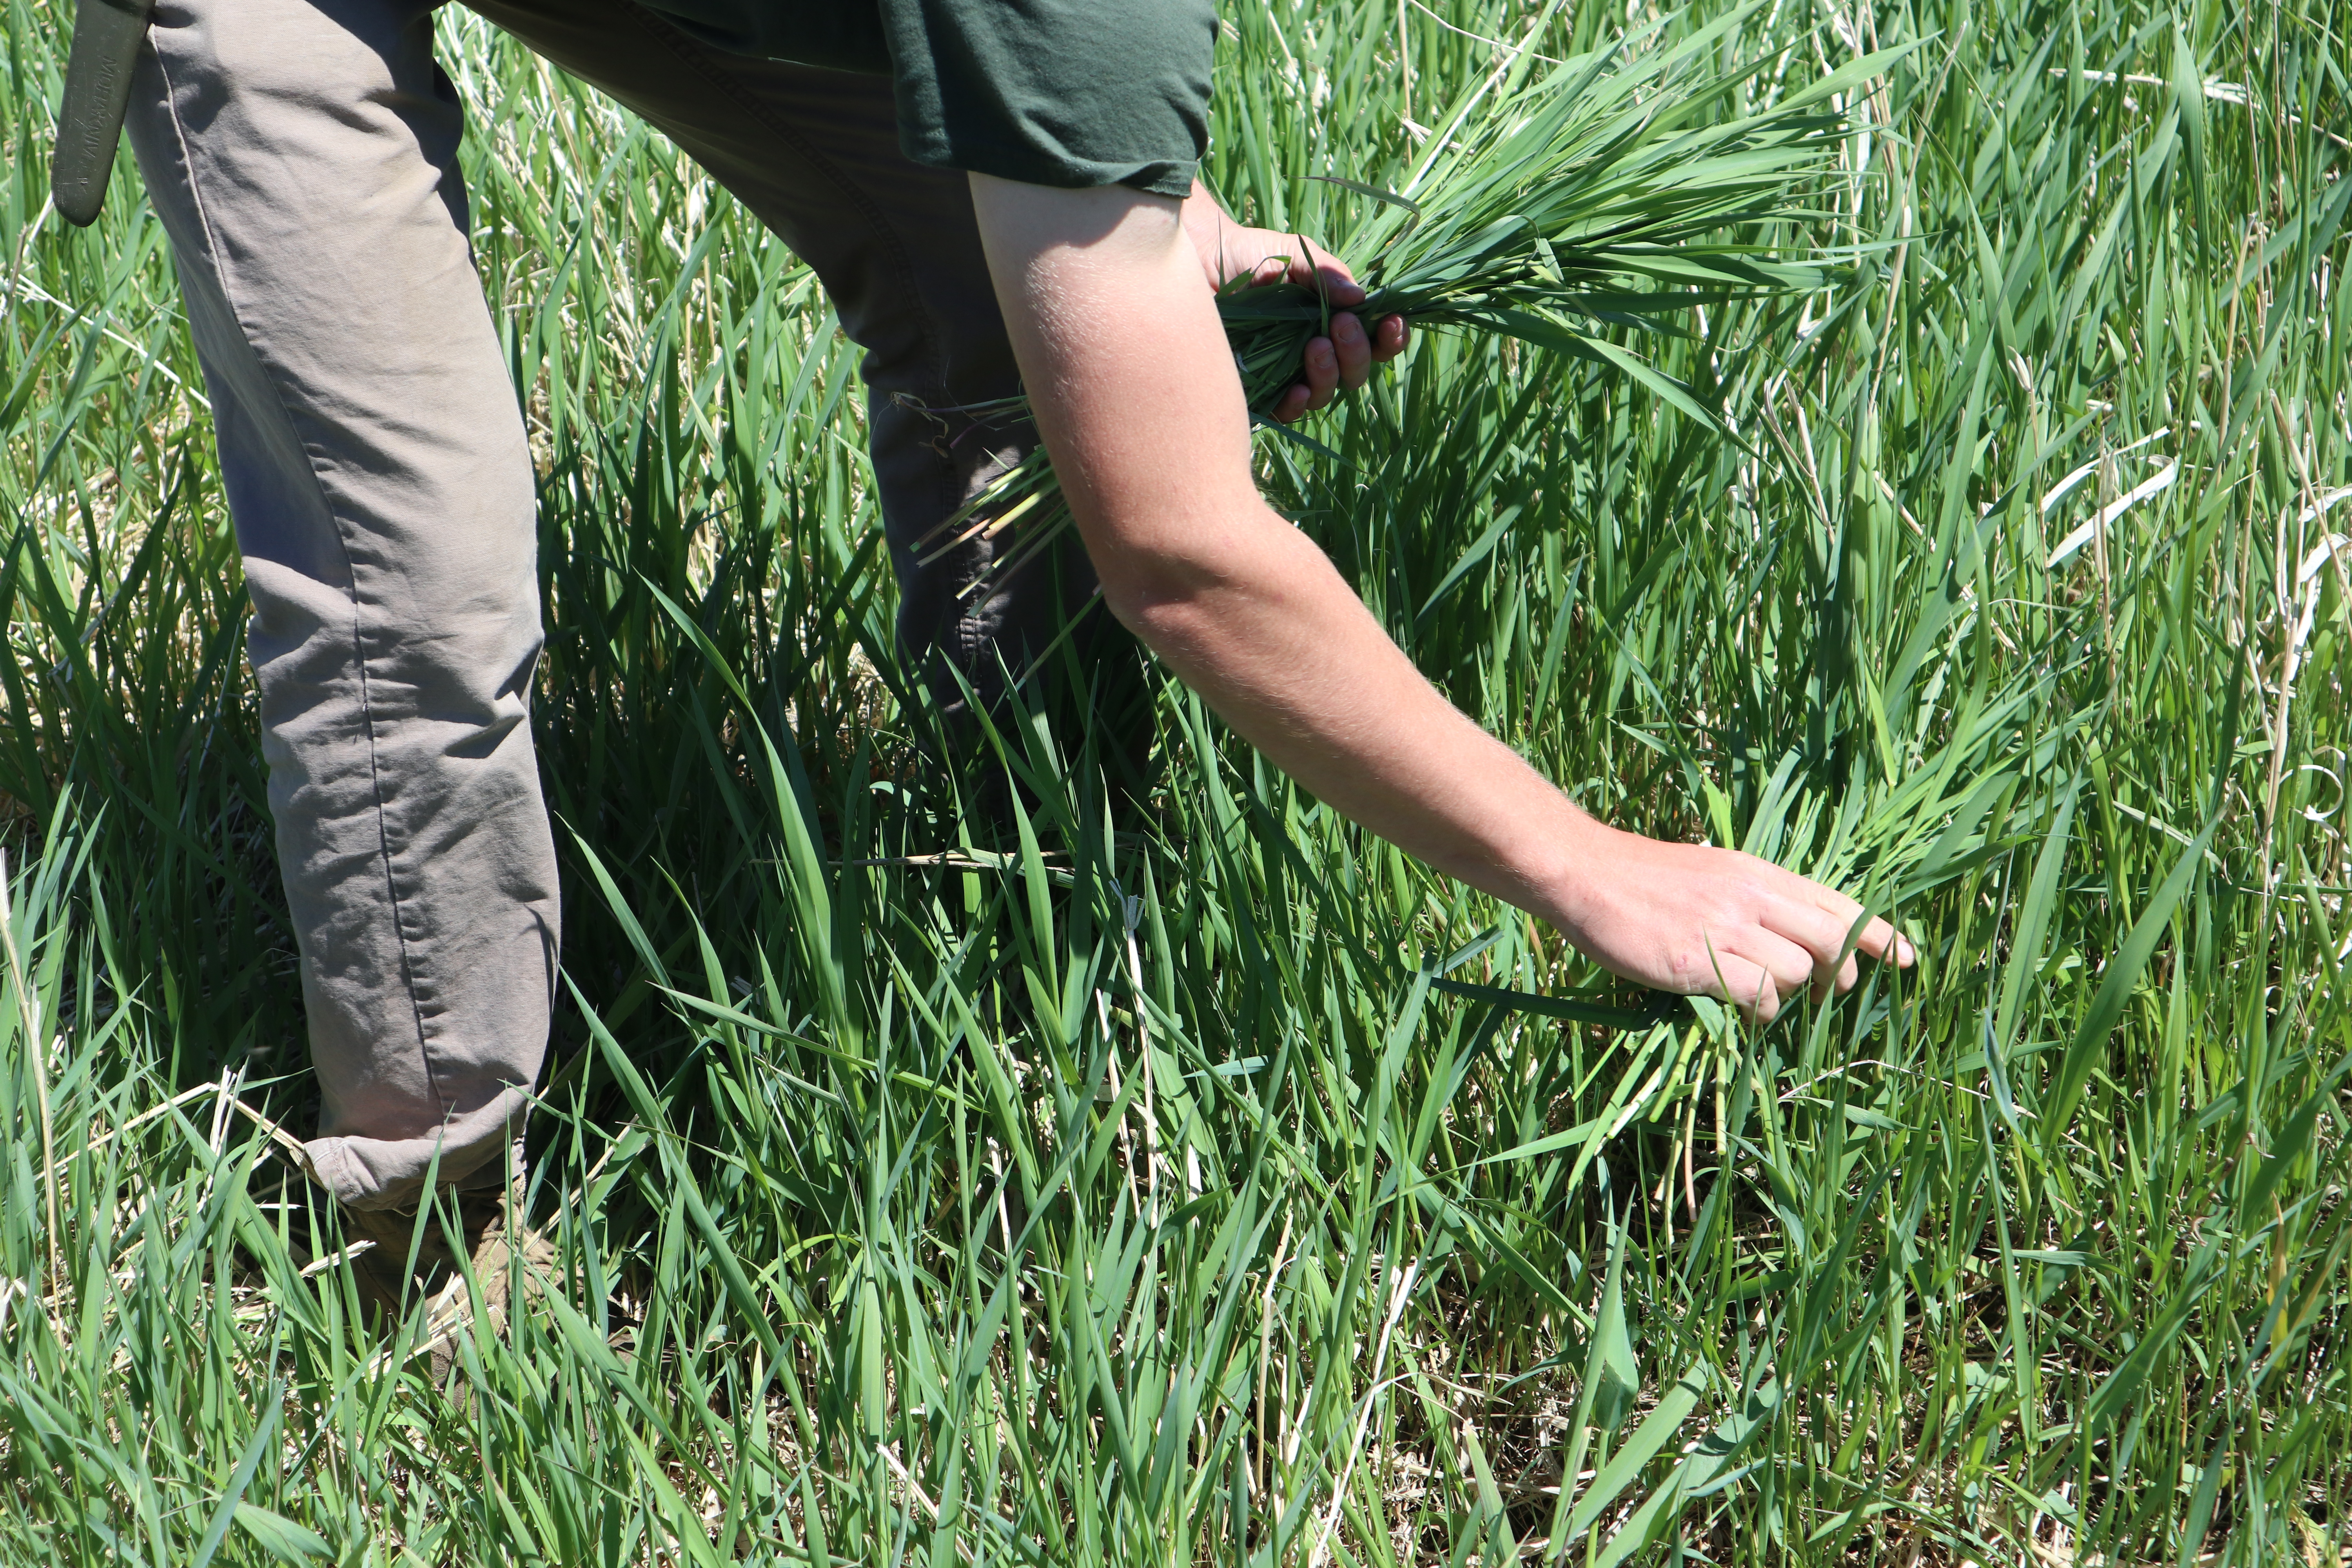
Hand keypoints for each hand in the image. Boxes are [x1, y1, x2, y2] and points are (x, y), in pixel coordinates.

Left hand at [1179, 182, 1408, 422]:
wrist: (1194, 261)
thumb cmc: (1246, 255)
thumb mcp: (1292, 255)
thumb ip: (1326, 274)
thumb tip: (1360, 298)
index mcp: (1329, 320)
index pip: (1371, 340)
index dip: (1388, 338)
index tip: (1393, 322)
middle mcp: (1312, 350)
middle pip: (1354, 373)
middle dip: (1356, 353)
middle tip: (1340, 327)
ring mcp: (1285, 372)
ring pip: (1325, 393)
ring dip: (1329, 374)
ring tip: (1315, 347)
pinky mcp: (1255, 389)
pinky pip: (1286, 411)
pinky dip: (1297, 404)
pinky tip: (1296, 390)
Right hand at [1549, 826, 1915, 1022]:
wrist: (1585, 873)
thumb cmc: (1643, 878)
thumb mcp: (1712, 872)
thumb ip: (1754, 898)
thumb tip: (1790, 937)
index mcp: (1758, 872)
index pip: (1837, 901)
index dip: (1878, 933)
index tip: (1907, 958)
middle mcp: (1751, 896)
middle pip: (1832, 939)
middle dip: (1842, 974)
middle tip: (1827, 993)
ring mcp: (1725, 928)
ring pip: (1797, 972)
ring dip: (1791, 994)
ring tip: (1764, 998)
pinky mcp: (1697, 961)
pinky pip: (1758, 996)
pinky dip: (1762, 1011)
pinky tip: (1742, 1010)